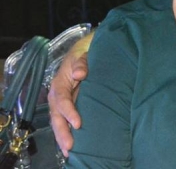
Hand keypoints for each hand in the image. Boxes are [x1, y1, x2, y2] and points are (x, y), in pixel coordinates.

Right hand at [48, 33, 92, 156]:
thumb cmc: (86, 51)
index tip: (78, 123)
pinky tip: (74, 146)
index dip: (69, 112)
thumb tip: (80, 73)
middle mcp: (59, 94)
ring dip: (63, 136)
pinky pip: (67, 120)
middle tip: (69, 147)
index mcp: (60, 82)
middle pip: (56, 115)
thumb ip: (82, 62)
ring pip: (60, 121)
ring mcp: (65, 101)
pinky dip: (68, 132)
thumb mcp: (84, 52)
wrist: (89, 51)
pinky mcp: (72, 105)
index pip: (62, 100)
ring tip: (70, 152)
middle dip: (62, 132)